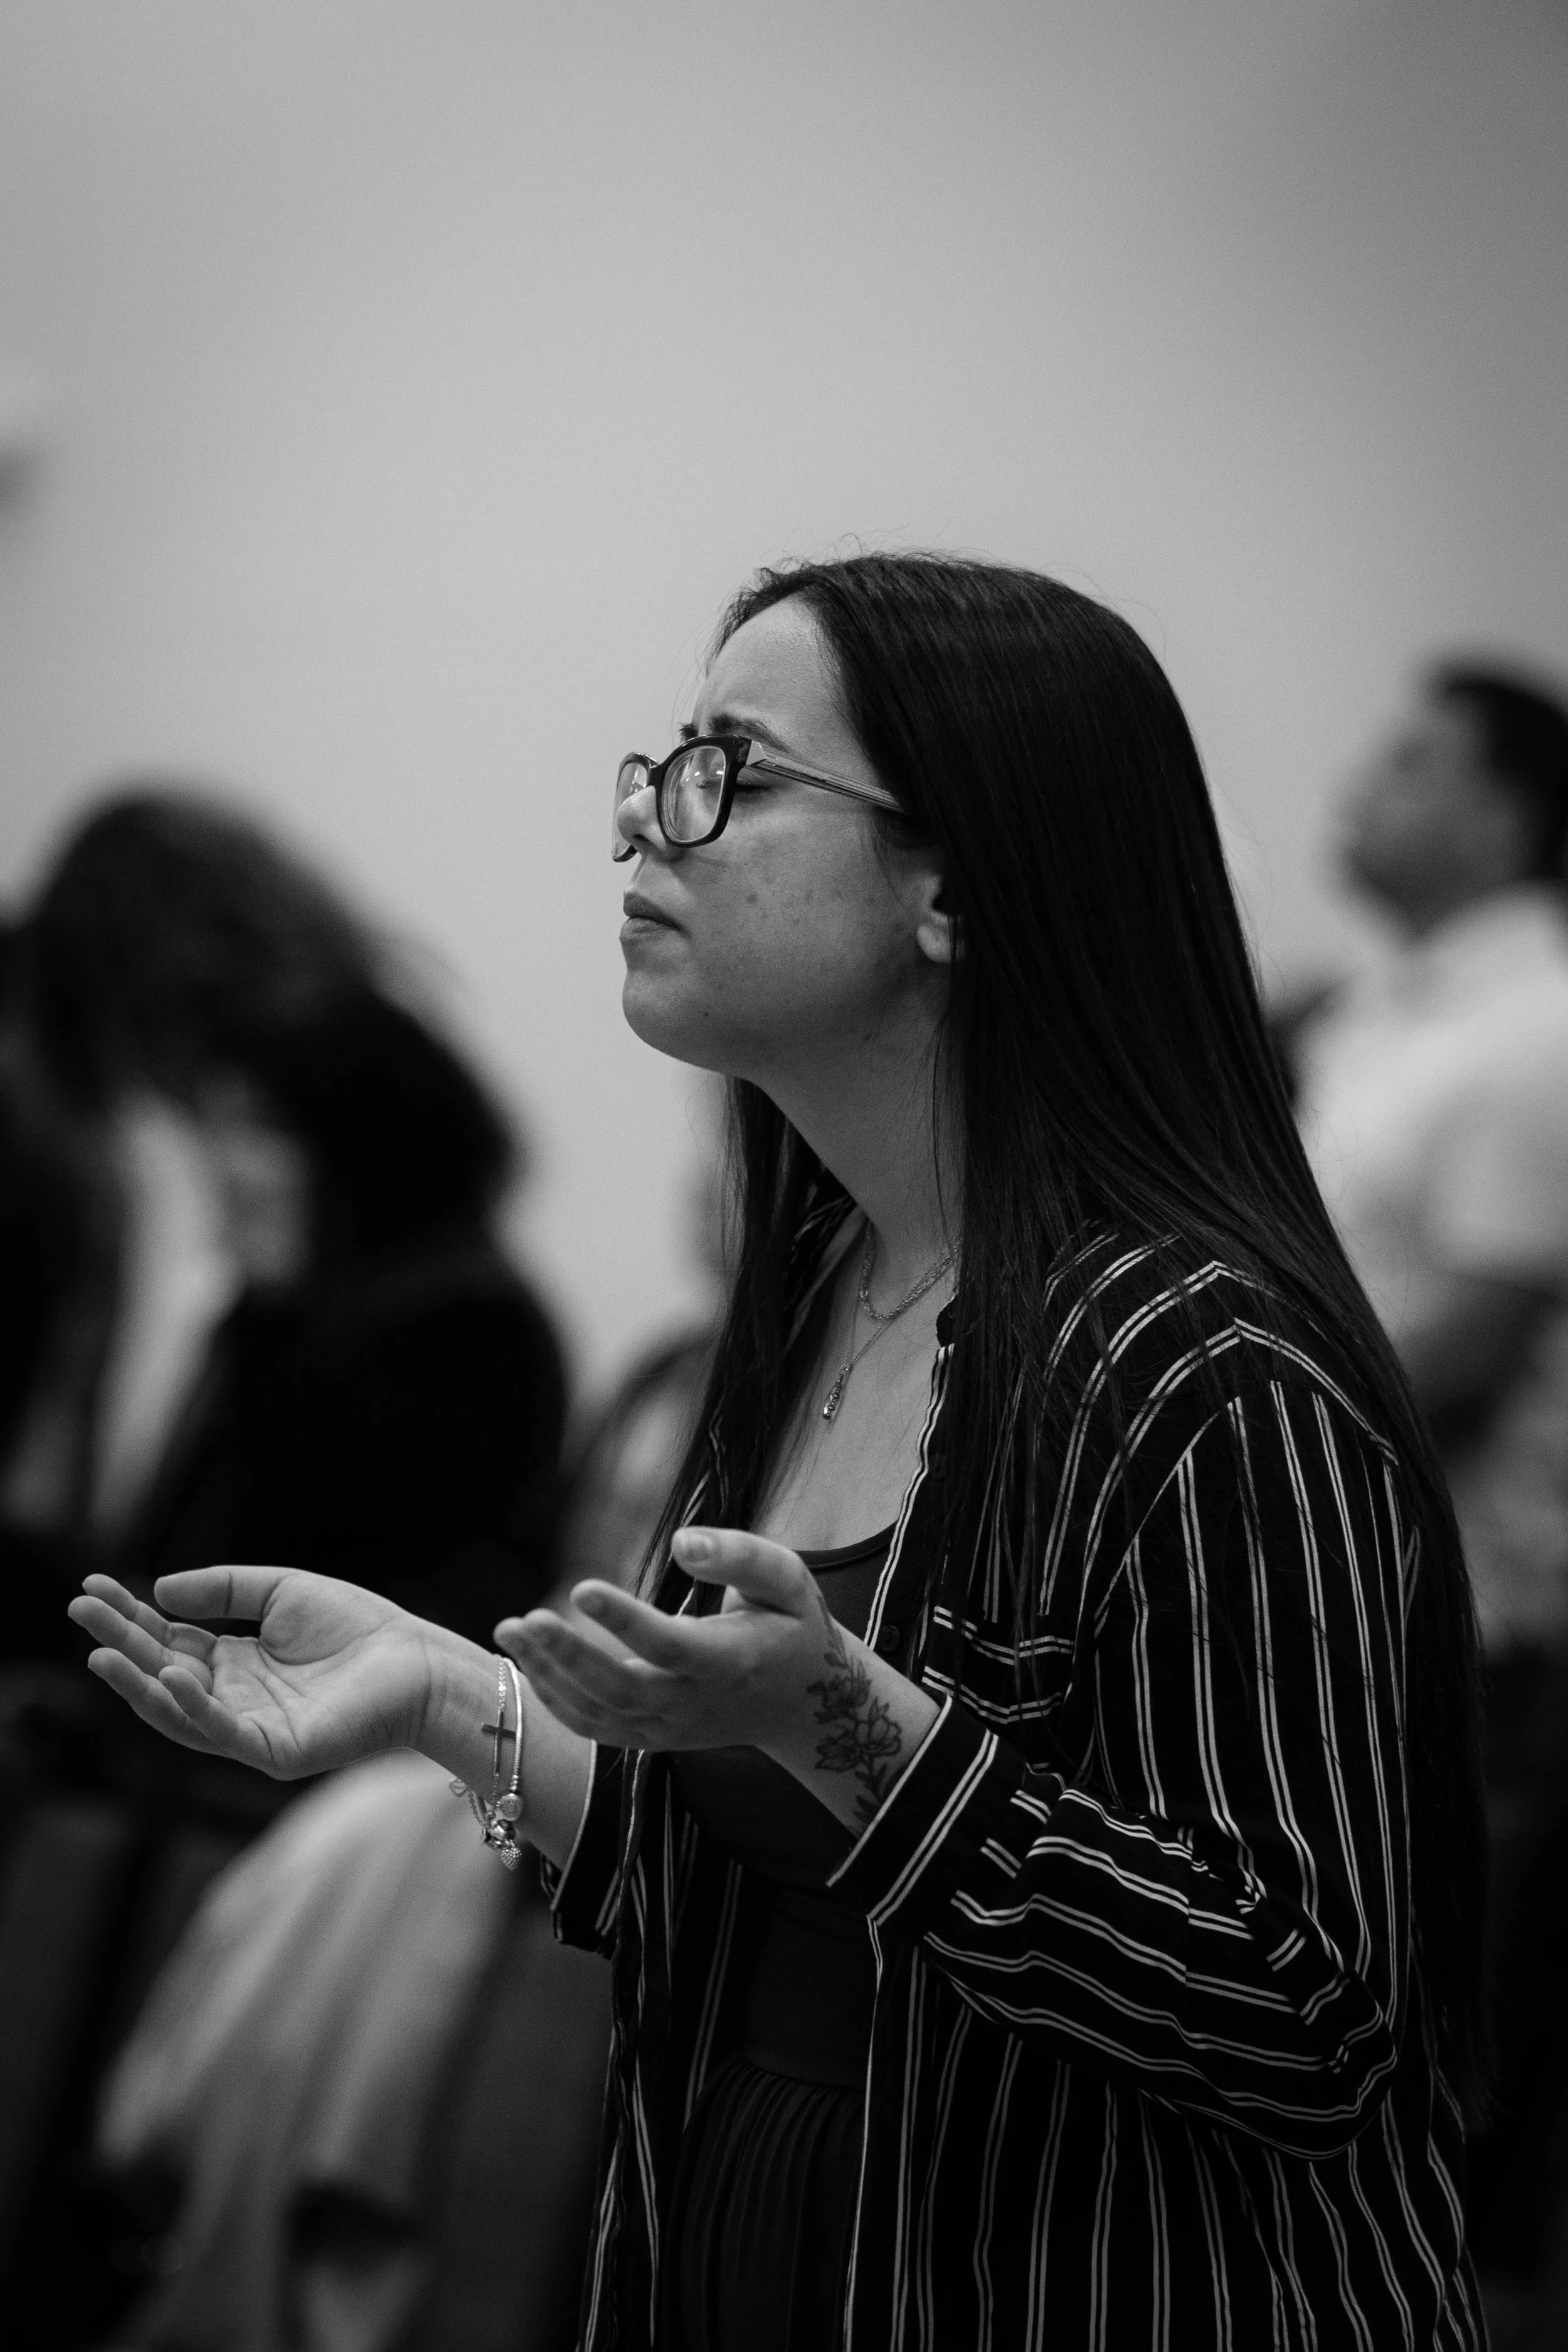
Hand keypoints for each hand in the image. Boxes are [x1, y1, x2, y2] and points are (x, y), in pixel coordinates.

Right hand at [69, 1567, 444, 1777]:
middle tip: (79, 1609)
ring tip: (102, 1652)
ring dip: (137, 1683)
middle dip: (119, 1643)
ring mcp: (250, 1729)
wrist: (419, 1662)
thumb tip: (159, 1590)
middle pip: (161, 1672)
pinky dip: (191, 1708)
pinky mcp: (274, 1752)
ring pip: (178, 1712)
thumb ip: (224, 1591)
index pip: (167, 1640)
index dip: (129, 1616)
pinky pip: (222, 1733)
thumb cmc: (358, 1627)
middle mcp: (233, 1699)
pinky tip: (169, 1676)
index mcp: (233, 1663)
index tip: (92, 1587)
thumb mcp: (280, 1593)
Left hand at [502, 1526, 828, 1754]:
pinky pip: (594, 1728)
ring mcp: (670, 1728)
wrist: (806, 1707)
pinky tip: (526, 1662)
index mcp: (730, 1662)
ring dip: (547, 1675)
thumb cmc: (793, 1627)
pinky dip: (555, 1700)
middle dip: (567, 1656)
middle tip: (523, 1620)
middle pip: (620, 1688)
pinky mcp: (652, 1738)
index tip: (582, 1586)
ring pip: (598, 1714)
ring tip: (507, 1631)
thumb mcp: (790, 1580)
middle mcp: (695, 1703)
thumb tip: (681, 1541)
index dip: (624, 1620)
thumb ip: (741, 1556)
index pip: (669, 1646)